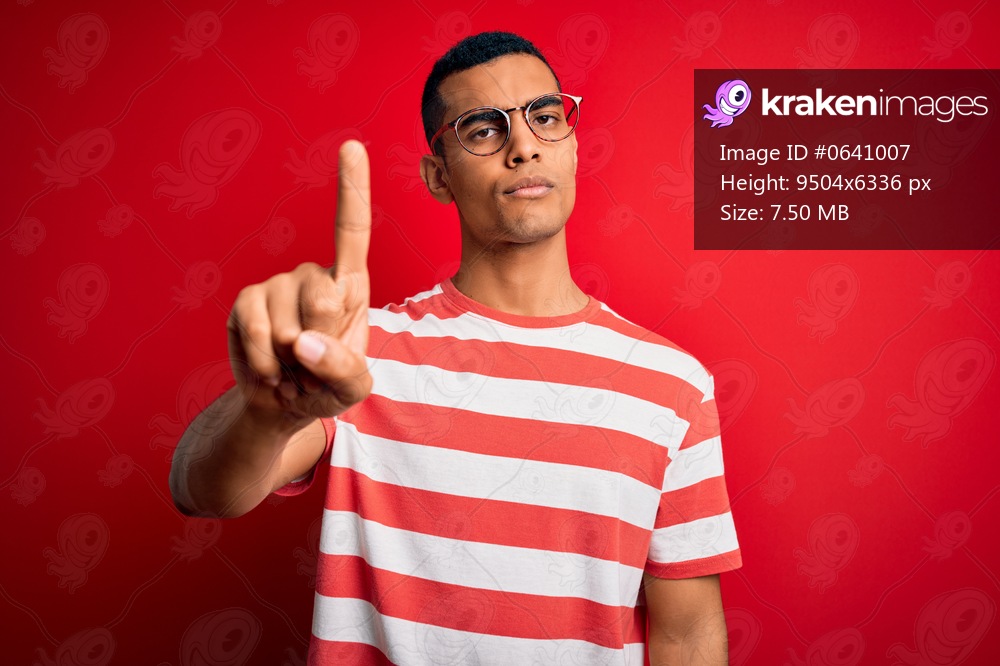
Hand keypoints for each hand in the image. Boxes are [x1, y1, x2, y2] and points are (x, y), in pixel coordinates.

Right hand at [226, 140, 372, 425]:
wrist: (282, 406)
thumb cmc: (326, 387)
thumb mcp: (353, 387)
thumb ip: (343, 367)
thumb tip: (302, 341)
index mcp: (349, 284)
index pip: (351, 231)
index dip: (352, 188)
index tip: (352, 145)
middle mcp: (312, 275)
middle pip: (324, 299)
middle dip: (321, 346)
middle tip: (314, 363)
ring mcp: (276, 286)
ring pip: (289, 322)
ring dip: (290, 360)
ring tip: (293, 368)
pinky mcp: (246, 303)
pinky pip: (256, 327)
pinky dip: (265, 360)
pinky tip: (271, 370)